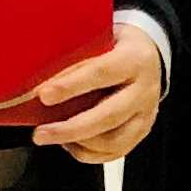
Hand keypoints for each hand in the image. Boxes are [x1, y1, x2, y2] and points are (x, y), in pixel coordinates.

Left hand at [30, 24, 166, 163]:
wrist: (150, 56)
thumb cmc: (118, 46)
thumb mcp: (101, 37)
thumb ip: (78, 54)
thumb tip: (40, 74)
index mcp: (134, 58)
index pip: (101, 72)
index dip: (70, 86)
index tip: (44, 95)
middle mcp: (144, 89)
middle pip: (108, 116)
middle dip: (70, 128)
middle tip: (41, 133)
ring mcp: (145, 113)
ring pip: (113, 140)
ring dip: (78, 143)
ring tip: (52, 136)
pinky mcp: (142, 131)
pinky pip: (115, 152)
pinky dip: (89, 153)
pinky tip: (71, 143)